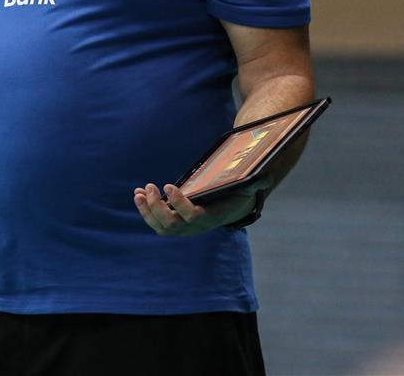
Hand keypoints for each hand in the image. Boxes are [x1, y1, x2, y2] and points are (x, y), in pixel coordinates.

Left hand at [133, 182, 259, 235]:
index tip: (168, 185)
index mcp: (210, 217)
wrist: (227, 210)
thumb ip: (255, 183)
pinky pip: (156, 222)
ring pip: (160, 227)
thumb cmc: (235, 195)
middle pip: (171, 225)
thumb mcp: (246, 189)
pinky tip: (138, 195)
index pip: (192, 216)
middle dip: (157, 207)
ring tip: (139, 192)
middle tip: (150, 187)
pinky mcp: (174, 224)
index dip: (179, 203)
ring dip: (147, 210)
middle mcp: (194, 227)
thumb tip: (265, 176)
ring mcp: (182, 227)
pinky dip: (145, 209)